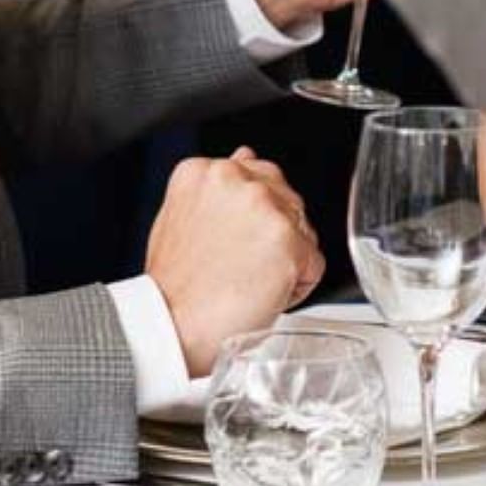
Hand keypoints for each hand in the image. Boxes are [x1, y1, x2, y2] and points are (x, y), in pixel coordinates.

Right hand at [145, 148, 324, 376]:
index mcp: (203, 170)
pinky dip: (296, 287)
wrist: (172, 328)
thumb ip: (217, 189)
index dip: (252, 220)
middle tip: (238, 267)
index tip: (235, 244)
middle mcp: (235, 178)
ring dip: (285, 261)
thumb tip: (245, 157)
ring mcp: (264, 207)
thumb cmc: (175, 287)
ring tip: (245, 281)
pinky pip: (313, 265)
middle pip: (286, 201)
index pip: (259, 178)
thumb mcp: (183, 218)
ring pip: (302, 232)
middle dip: (273, 236)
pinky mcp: (288, 242)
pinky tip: (261, 295)